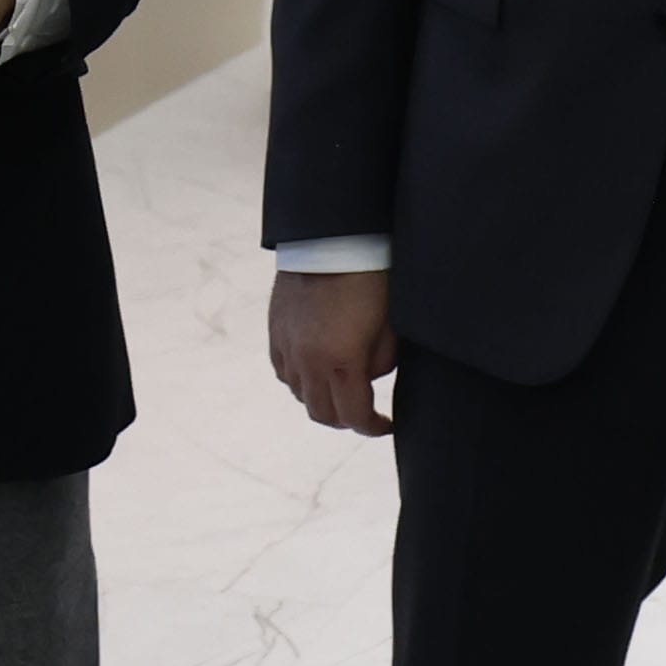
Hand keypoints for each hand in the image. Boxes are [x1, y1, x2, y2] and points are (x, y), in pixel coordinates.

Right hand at [269, 265, 395, 434]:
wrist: (331, 239)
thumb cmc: (369, 278)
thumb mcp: (389, 327)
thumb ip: (380, 364)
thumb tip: (369, 379)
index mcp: (340, 362)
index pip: (354, 416)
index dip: (373, 427)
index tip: (386, 424)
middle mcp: (307, 361)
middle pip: (322, 414)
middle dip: (346, 420)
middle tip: (364, 414)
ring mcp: (287, 346)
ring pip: (300, 394)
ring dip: (321, 400)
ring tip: (340, 390)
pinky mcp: (276, 331)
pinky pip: (284, 371)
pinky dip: (301, 379)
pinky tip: (316, 369)